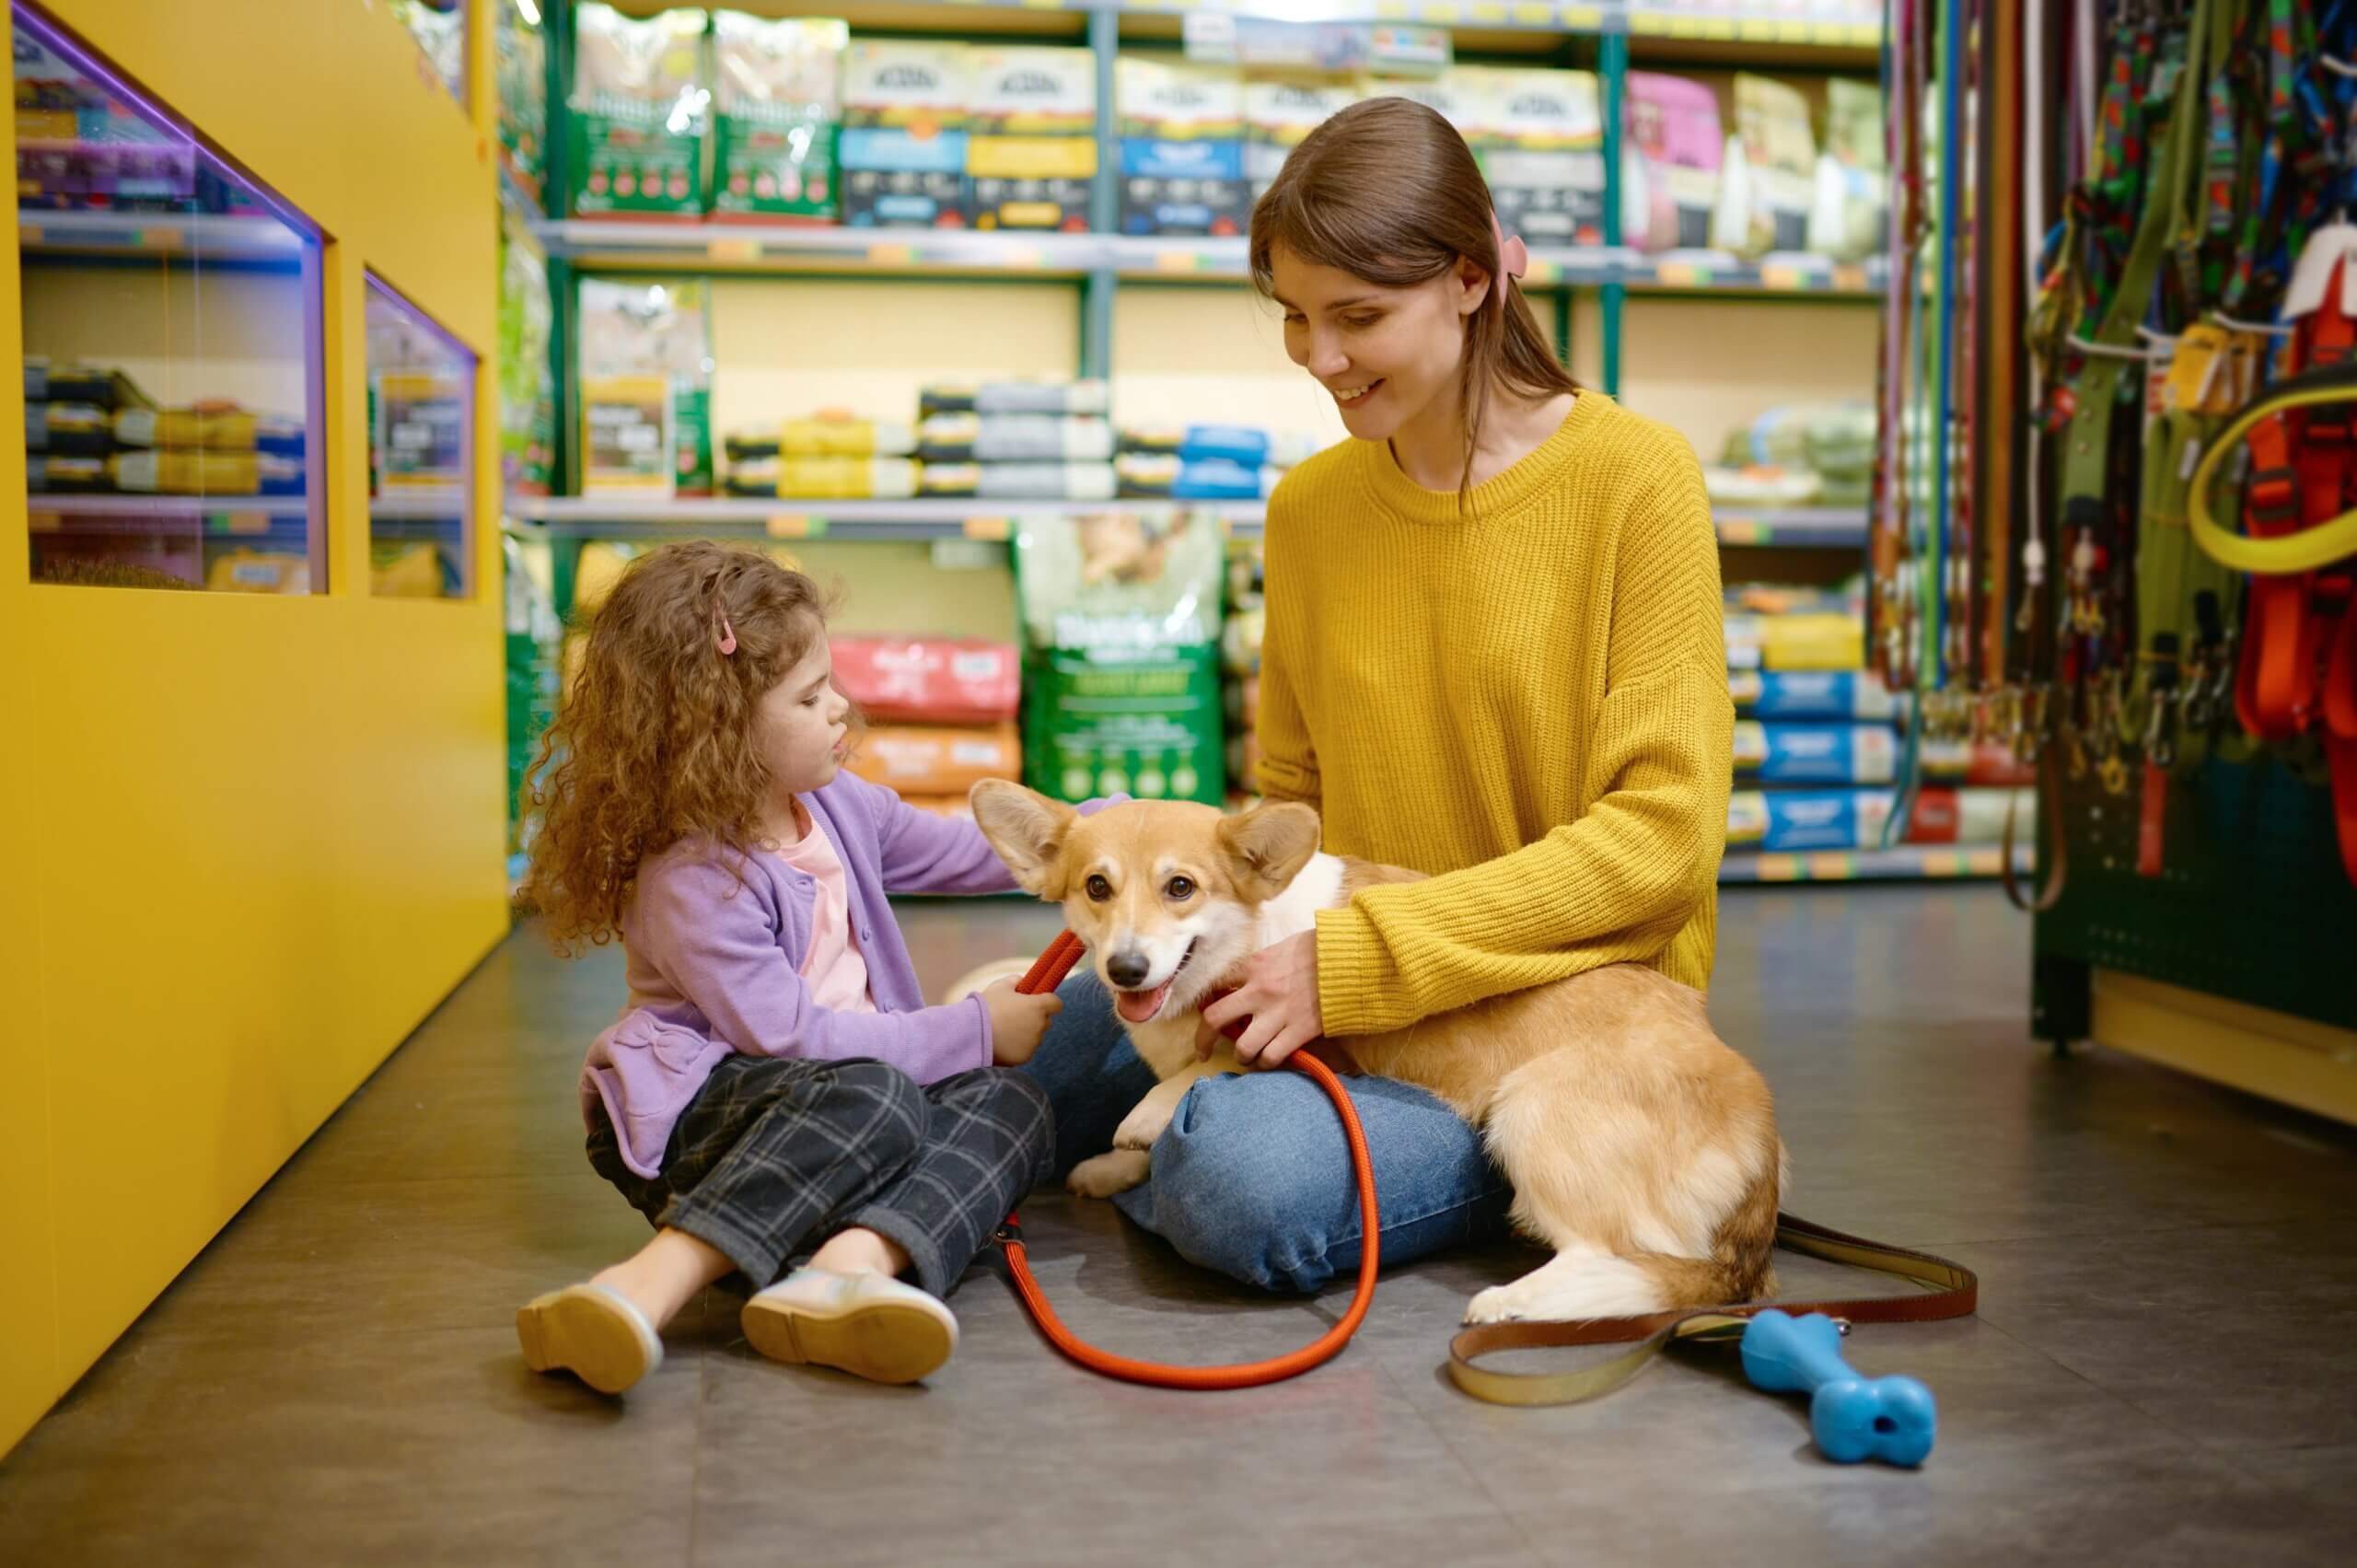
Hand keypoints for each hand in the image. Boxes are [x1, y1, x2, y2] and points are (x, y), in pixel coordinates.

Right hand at [981, 978, 1061, 1065]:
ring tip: (1004, 1031)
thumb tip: (1022, 981)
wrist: (972, 1034)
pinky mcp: (1024, 1057)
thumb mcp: (1000, 986)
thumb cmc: (987, 1007)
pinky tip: (1002, 1043)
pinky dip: (1017, 1047)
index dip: (1048, 1002)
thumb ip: (1016, 981)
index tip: (1038, 1002)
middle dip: (1035, 1018)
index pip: (1056, 1004)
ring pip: (1035, 1037)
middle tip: (1015, 1016)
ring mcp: (1033, 1043)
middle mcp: (1040, 1025)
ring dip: (1026, 1034)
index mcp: (1038, 1006)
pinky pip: (1025, 1050)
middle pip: (1045, 1021)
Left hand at [1195, 929, 1322, 1069]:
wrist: (1351, 959)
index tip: (1204, 1012)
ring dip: (1241, 1055)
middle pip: (1215, 1019)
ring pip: (1243, 1047)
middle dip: (1204, 1039)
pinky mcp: (1299, 1031)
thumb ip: (1261, 964)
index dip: (1205, 1001)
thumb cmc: (1319, 949)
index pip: (1214, 985)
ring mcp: (1278, 1014)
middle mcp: (1259, 991)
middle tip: (1203, 1050)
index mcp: (1254, 966)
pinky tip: (1268, 1061)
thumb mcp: (1282, 947)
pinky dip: (1266, 1063)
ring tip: (1246, 1056)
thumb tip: (1244, 978)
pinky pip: (1271, 1056)